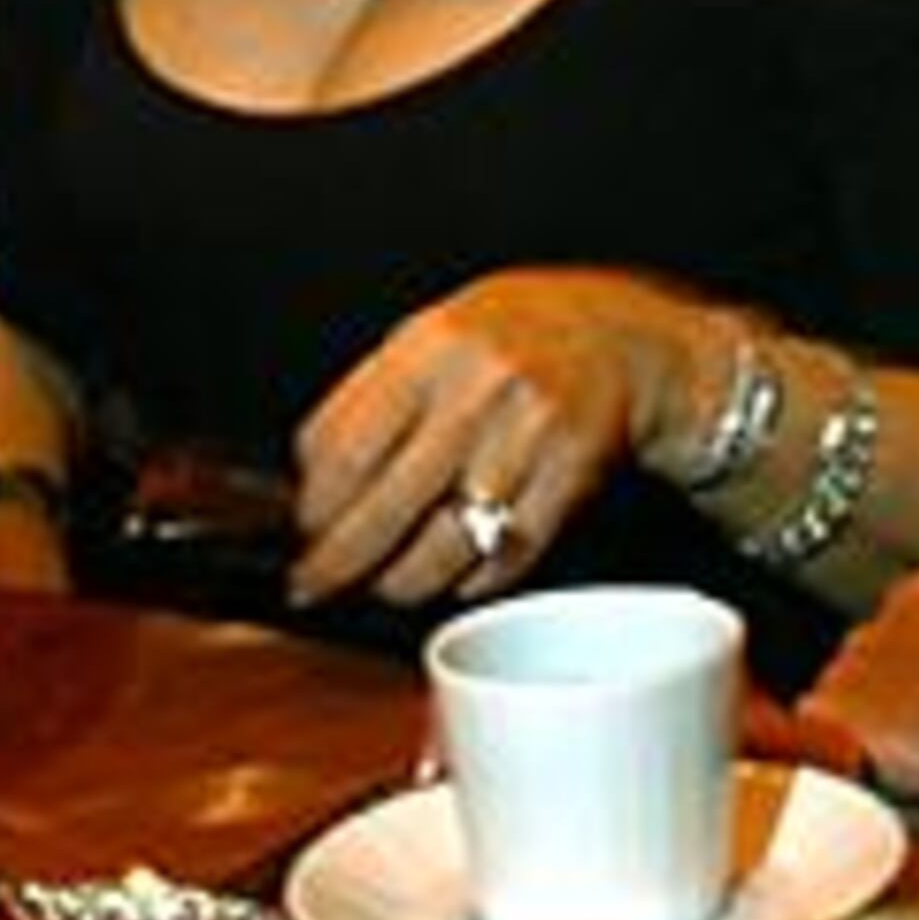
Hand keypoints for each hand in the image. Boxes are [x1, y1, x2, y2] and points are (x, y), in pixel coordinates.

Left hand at [285, 268, 696, 611]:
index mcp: (432, 345)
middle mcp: (480, 387)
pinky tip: (454, 574)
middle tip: (315, 583)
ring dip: (403, 581)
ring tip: (386, 584)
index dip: (314, 504)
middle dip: (337, 562)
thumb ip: (371, 396)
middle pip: (387, 505)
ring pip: (446, 544)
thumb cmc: (511, 338)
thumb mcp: (433, 336)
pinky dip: (472, 578)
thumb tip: (308, 479)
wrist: (616, 336)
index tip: (301, 530)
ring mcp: (530, 434)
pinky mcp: (570, 478)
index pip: (347, 445)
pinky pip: (506, 554)